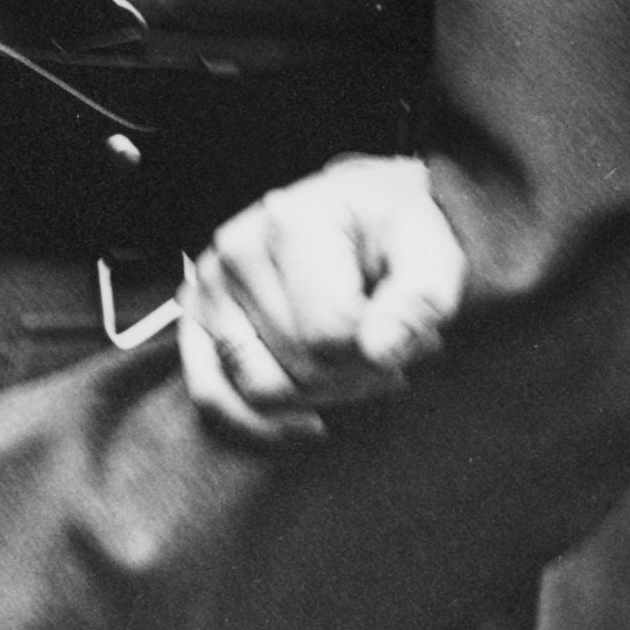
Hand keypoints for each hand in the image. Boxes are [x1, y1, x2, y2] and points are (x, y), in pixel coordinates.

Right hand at [177, 153, 467, 443]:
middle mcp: (238, 249)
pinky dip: (257, 422)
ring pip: (259, 391)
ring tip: (354, 366)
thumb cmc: (394, 233)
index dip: (379, 357)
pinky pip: (209, 394)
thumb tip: (381, 350)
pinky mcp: (197, 313)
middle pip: (298, 368)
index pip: (331, 336)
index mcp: (293, 222)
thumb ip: (421, 297)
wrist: (358, 207)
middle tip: (388, 352)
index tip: (409, 339)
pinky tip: (307, 419)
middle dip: (355, 378)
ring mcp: (210, 283)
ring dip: (319, 398)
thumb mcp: (432, 250)